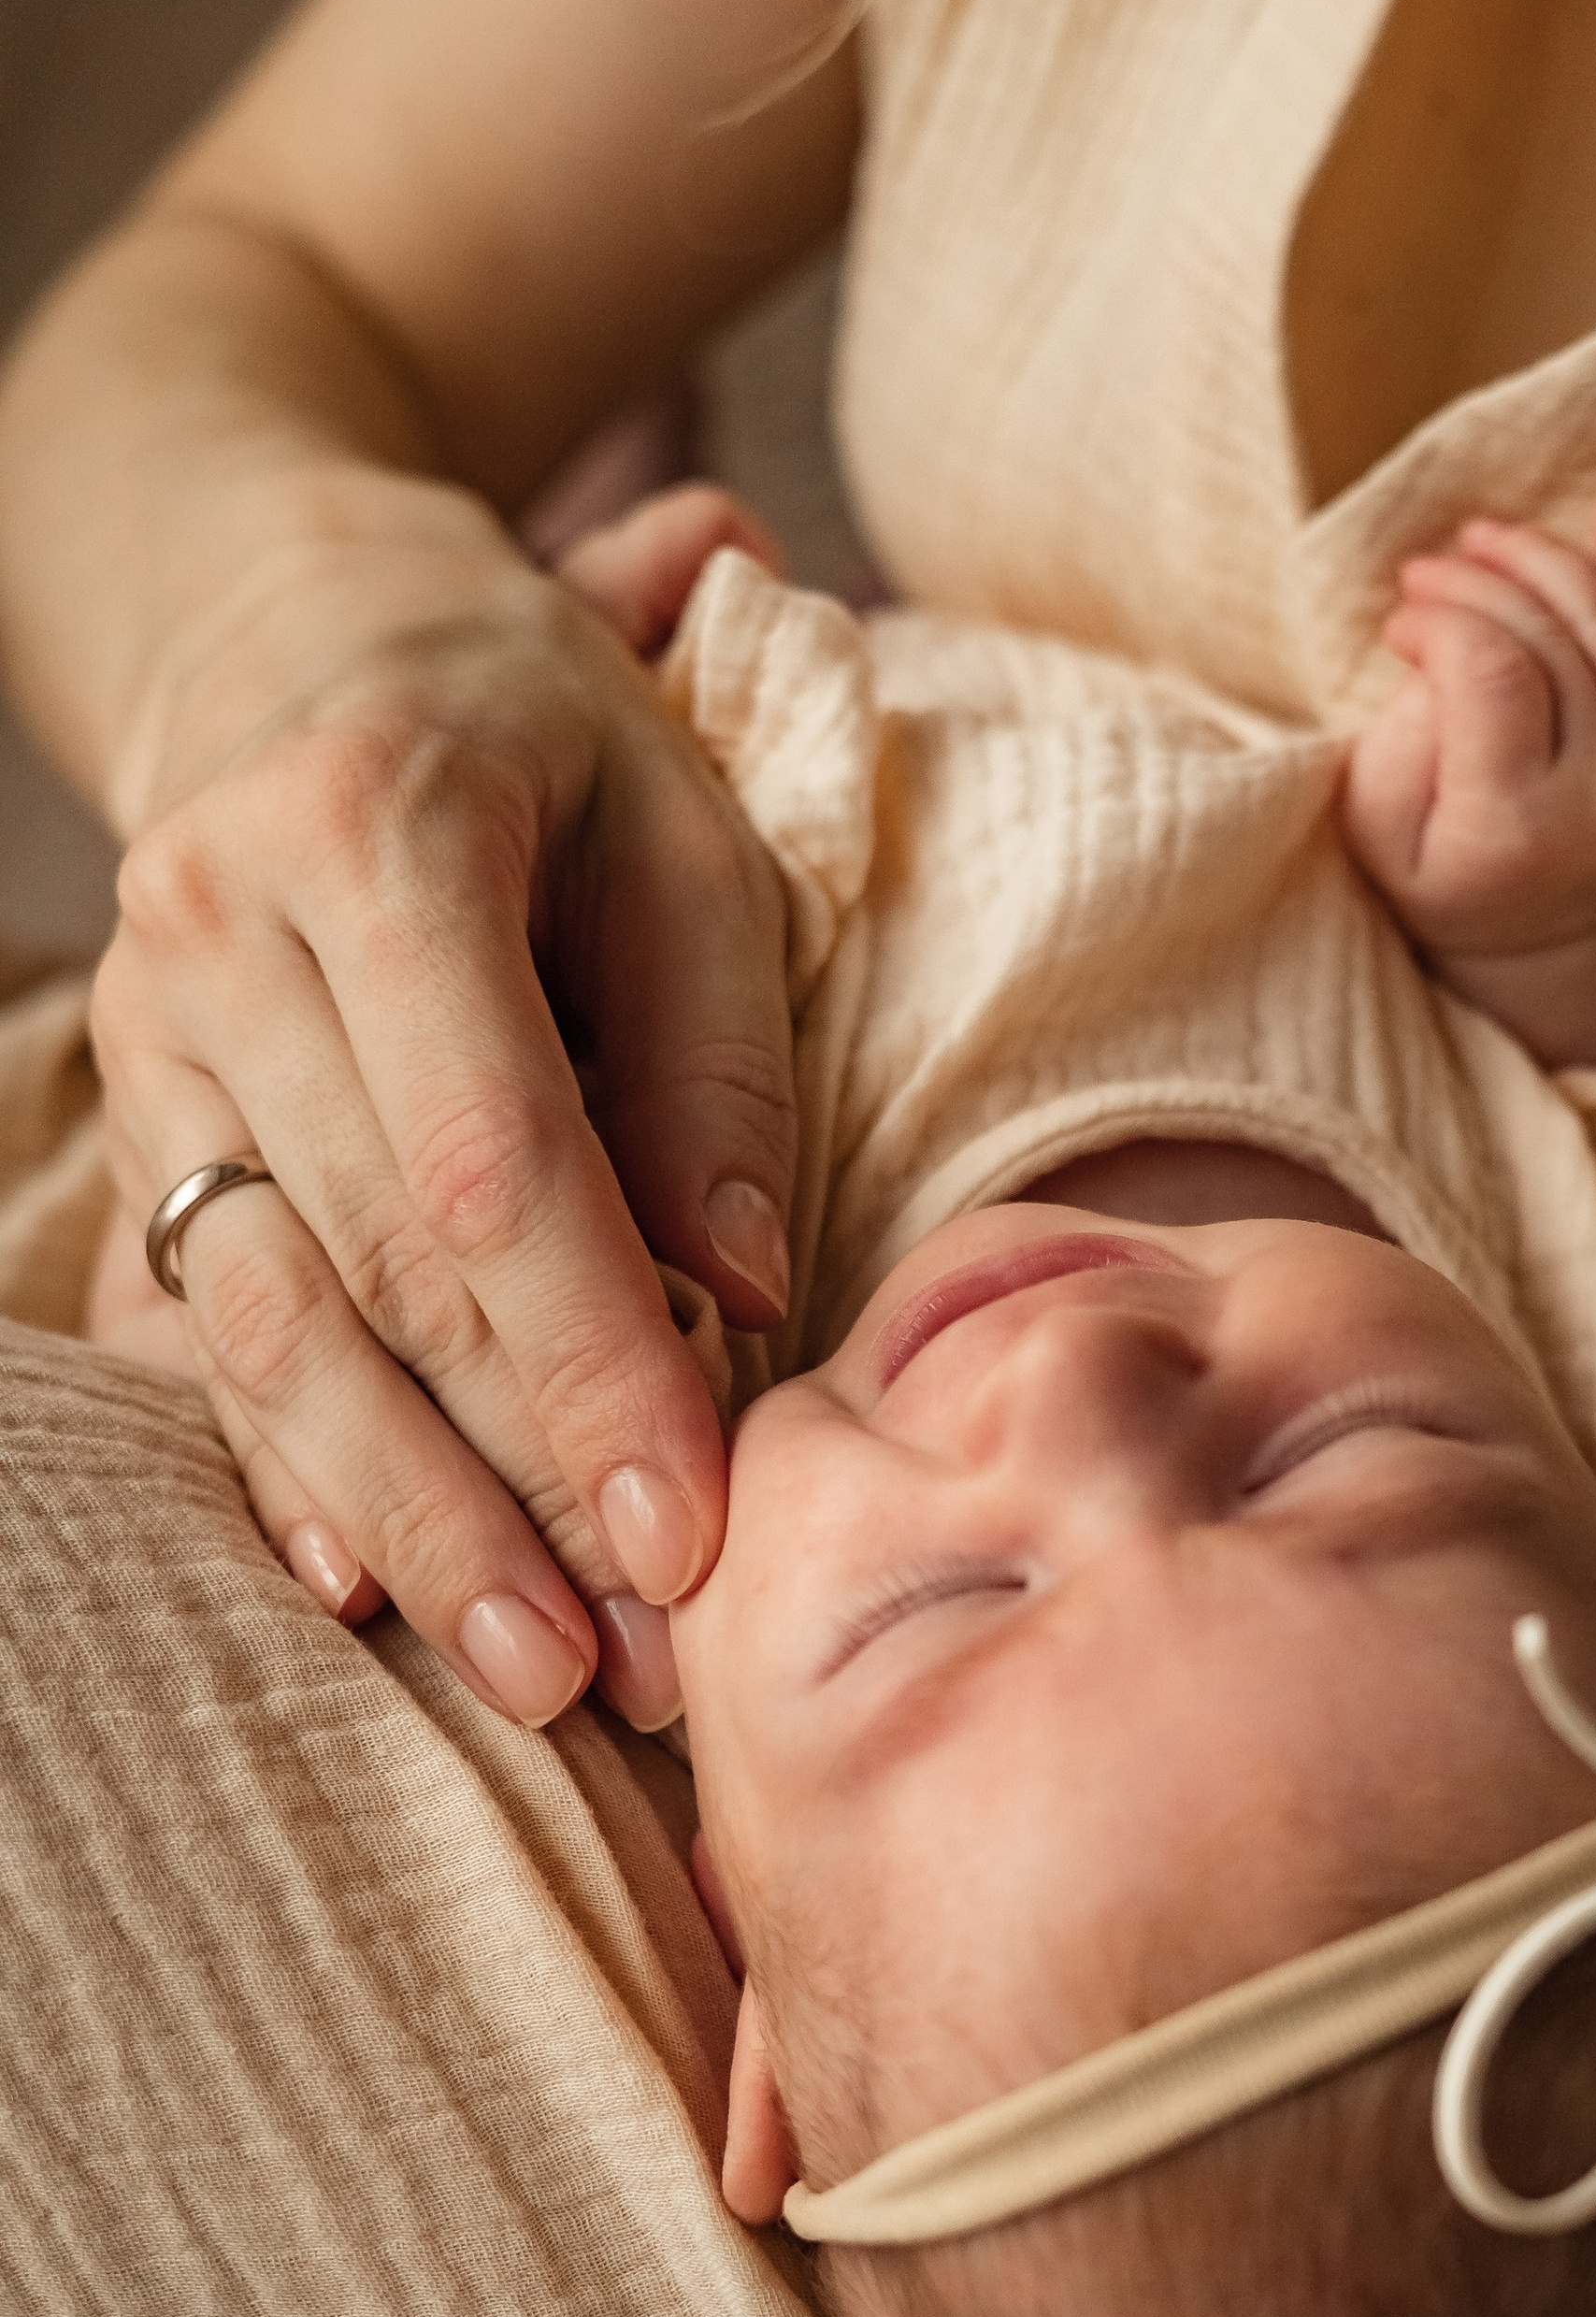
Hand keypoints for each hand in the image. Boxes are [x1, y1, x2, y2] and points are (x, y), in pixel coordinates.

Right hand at [89, 504, 797, 1728]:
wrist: (303, 644)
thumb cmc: (547, 745)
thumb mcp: (686, 831)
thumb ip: (719, 1060)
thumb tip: (746, 1298)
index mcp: (378, 830)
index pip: (493, 1156)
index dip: (590, 1358)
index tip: (687, 1529)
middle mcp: (225, 940)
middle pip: (377, 1265)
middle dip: (514, 1481)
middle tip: (640, 1662)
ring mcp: (148, 1040)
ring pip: (269, 1322)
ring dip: (404, 1514)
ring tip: (534, 1672)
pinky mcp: (128, 1121)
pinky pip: (192, 1325)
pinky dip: (283, 1462)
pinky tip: (362, 1588)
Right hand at [1340, 495, 1595, 969]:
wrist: (1545, 937)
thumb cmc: (1442, 874)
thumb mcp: (1380, 831)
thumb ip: (1401, 739)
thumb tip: (1448, 642)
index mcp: (1523, 823)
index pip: (1493, 673)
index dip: (1442, 622)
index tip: (1400, 625)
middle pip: (1551, 638)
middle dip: (1477, 583)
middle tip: (1423, 572)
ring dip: (1541, 560)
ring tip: (1481, 541)